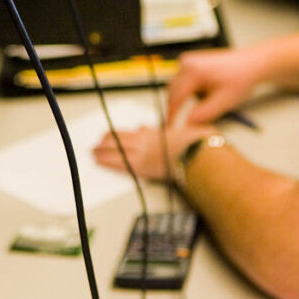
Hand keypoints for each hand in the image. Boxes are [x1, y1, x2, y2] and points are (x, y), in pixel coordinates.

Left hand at [93, 124, 217, 180]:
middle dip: (111, 139)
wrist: (198, 153)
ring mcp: (143, 152)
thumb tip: (204, 132)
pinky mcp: (141, 166)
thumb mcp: (197, 132)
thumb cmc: (200, 144)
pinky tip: (97, 160)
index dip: (134, 133)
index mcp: (160, 133)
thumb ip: (192, 133)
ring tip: (94, 150)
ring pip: (117, 147)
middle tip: (101, 140)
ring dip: (103, 148)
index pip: (142, 131)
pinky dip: (106, 160)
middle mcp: (148, 140)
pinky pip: (118, 162)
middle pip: (124, 137)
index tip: (131, 134)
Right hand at [167, 47, 265, 123]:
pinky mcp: (190, 63)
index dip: (172, 115)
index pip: (175, 98)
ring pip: (177, 87)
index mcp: (193, 71)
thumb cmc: (240, 78)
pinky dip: (189, 92)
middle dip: (177, 108)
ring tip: (205, 103)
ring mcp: (187, 61)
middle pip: (173, 91)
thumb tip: (187, 125)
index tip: (172, 127)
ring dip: (184, 99)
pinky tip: (204, 94)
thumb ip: (203, 115)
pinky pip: (182, 82)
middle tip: (183, 124)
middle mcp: (186, 63)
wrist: (250, 64)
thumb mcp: (223, 102)